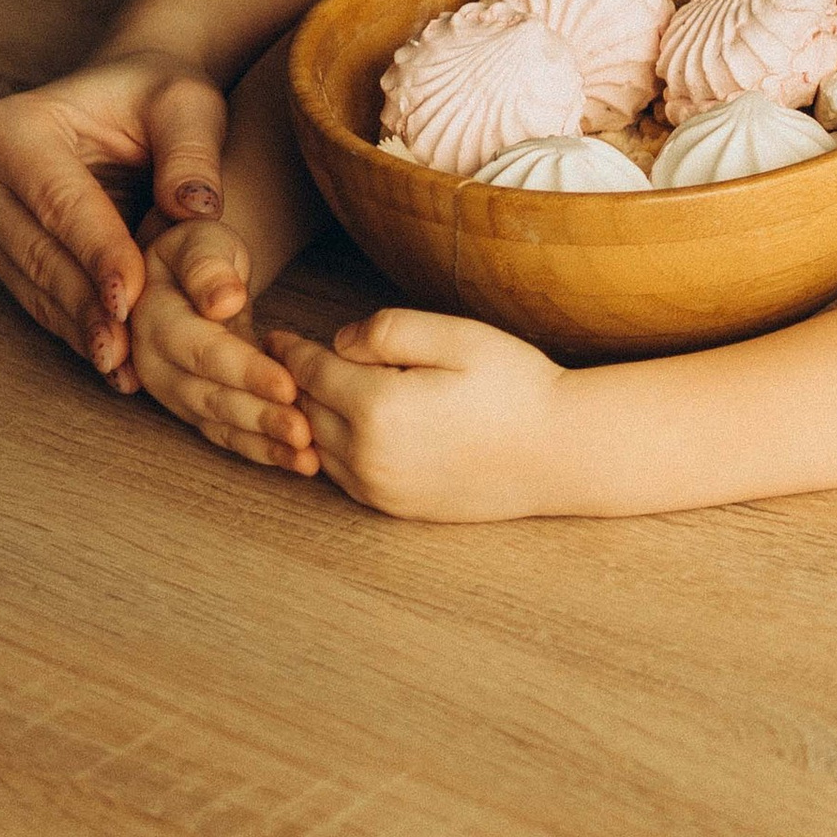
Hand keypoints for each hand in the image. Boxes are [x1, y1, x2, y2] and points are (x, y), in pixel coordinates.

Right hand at [0, 47, 230, 383]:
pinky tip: (115, 363)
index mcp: (13, 127)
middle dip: (87, 304)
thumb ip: (192, 154)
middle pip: (39, 251)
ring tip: (125, 369)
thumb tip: (196, 210)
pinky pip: (36, 297)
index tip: (133, 299)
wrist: (127, 105)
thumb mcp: (188, 106)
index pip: (61, 203)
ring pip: (33, 284)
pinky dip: (76, 329)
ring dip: (80, 329)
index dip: (99, 253)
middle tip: (128, 351)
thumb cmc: (158, 97)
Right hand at [130, 223, 318, 475]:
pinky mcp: (192, 409)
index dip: (245, 371)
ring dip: (264, 444)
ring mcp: (171, 391)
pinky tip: (300, 462)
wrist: (186, 275)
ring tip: (309, 457)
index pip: (203, 351)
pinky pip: (226, 436)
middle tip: (306, 433)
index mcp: (152, 317)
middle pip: (210, 396)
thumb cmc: (201, 253)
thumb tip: (222, 301)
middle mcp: (153, 362)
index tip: (289, 384)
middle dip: (260, 417)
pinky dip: (263, 451)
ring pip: (219, 423)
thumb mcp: (201, 242)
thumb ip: (206, 267)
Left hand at [271, 307, 568, 521]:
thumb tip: (340, 342)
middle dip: (291, 383)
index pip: (309, 372)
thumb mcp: (458, 336)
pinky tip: (346, 428)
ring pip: (316, 447)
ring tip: (309, 391)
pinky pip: (342, 475)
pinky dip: (332, 449)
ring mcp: (380, 487)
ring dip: (308, 419)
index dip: (290, 349)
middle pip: (303, 411)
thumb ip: (389, 330)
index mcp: (377, 406)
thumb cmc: (516, 386)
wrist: (561, 454)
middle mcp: (367, 454)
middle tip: (280, 359)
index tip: (275, 335)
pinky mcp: (394, 507)